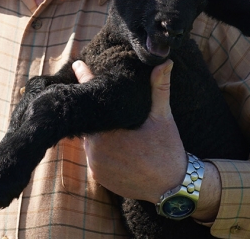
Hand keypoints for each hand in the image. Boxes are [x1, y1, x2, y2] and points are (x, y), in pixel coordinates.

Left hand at [72, 60, 185, 202]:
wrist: (172, 187)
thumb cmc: (167, 149)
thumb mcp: (163, 117)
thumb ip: (159, 88)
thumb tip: (165, 62)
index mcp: (108, 132)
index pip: (92, 100)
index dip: (84, 78)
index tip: (77, 63)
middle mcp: (96, 150)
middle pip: (89, 121)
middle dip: (93, 108)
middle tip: (96, 93)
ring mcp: (96, 165)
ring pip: (89, 139)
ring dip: (96, 129)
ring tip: (104, 116)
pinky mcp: (100, 177)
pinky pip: (93, 156)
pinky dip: (99, 147)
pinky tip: (110, 140)